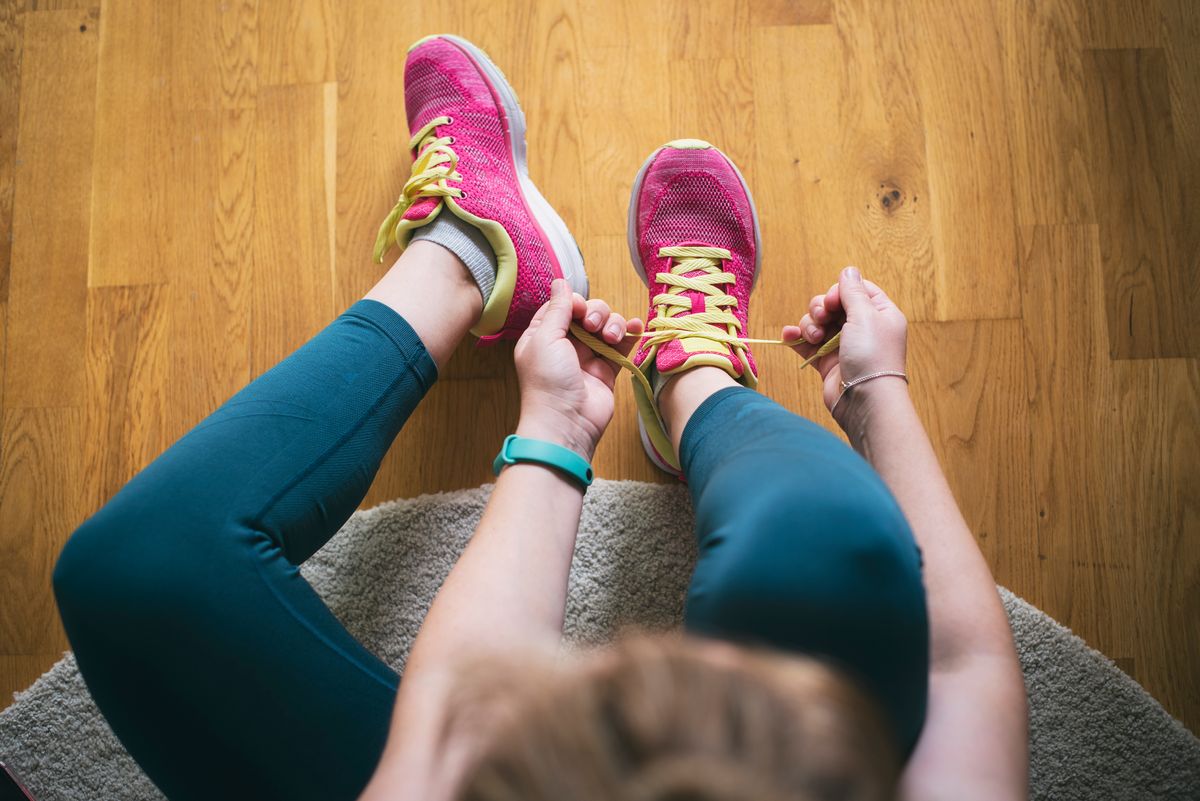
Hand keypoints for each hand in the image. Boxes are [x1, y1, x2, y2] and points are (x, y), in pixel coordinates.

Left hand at [513, 279, 642, 458]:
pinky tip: (635, 328)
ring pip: (607, 325)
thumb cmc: (548, 381)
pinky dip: (630, 334)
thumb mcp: (545, 338)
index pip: (563, 305)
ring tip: (610, 338)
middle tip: (594, 328)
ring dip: (613, 324)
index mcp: (544, 335)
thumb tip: (560, 281)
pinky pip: (622, 345)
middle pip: (589, 312)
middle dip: (597, 313)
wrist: (566, 423)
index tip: (579, 312)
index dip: (575, 303)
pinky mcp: (608, 369)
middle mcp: (566, 343)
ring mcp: (588, 356)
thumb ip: (557, 309)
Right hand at [783, 267, 908, 426]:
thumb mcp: (866, 315)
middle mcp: (862, 327)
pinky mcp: (826, 361)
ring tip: (813, 337)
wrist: (864, 399)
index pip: (856, 290)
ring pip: (816, 322)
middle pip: (832, 305)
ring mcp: (842, 345)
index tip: (833, 301)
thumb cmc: (872, 355)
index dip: (839, 291)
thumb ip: (852, 292)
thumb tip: (848, 270)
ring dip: (809, 324)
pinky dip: (796, 337)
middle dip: (820, 308)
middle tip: (822, 319)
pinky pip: (806, 342)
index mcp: (879, 314)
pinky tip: (789, 337)